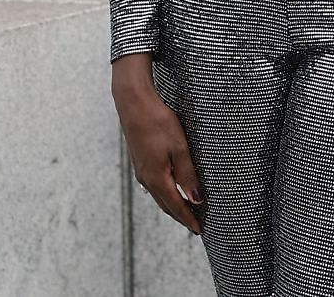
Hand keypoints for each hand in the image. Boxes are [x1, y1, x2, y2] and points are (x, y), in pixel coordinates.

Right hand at [111, 54, 204, 235]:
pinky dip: (165, 193)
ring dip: (172, 206)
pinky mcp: (140, 161)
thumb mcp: (179, 148)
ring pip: (159, 195)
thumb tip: (196, 199)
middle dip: (181, 216)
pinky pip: (154, 185)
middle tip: (195, 226)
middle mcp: (146, 179)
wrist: (133, 103)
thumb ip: (188, 175)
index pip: (176, 206)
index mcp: (157, 178)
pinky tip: (170, 190)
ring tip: (186, 211)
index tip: (200, 230)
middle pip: (166, 205)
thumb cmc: (157, 122)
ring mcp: (141, 170)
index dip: (189, 219)